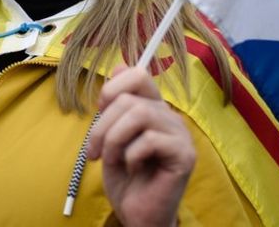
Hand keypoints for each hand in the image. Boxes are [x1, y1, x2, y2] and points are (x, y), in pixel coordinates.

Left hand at [87, 66, 194, 226]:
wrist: (137, 215)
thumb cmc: (125, 179)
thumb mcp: (111, 137)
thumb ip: (115, 105)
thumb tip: (119, 65)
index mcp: (153, 108)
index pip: (138, 74)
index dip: (112, 88)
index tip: (98, 114)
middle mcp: (170, 116)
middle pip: (132, 98)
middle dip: (103, 125)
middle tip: (94, 152)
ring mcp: (180, 135)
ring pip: (140, 114)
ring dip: (114, 140)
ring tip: (112, 160)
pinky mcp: (184, 155)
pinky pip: (150, 140)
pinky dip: (131, 156)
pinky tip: (133, 170)